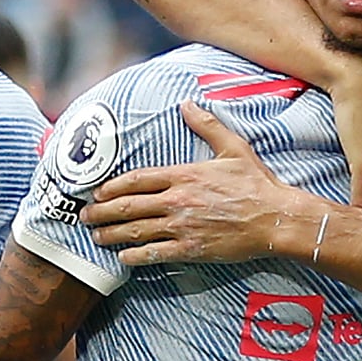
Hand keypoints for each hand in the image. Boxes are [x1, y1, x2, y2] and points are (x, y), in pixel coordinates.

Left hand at [82, 101, 319, 264]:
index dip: (112, 187)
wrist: (276, 218)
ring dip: (111, 235)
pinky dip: (134, 256)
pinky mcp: (190, 249)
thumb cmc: (256, 183)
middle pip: (127, 207)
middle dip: (101, 212)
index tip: (97, 192)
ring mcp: (182, 227)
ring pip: (135, 231)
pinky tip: (124, 257)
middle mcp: (177, 201)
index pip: (136, 180)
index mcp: (184, 175)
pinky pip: (153, 254)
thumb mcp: (234, 148)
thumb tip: (188, 103)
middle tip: (85, 216)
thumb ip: (207, 125)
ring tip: (97, 236)